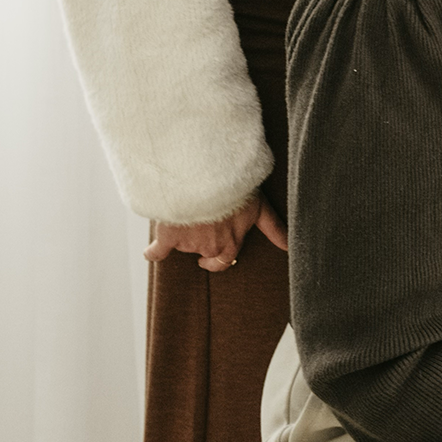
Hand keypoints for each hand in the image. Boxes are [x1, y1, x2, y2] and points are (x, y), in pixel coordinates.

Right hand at [145, 195, 287, 272]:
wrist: (206, 179)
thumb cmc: (236, 189)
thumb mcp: (260, 206)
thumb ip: (274, 227)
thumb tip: (290, 247)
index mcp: (234, 240)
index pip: (227, 259)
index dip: (220, 262)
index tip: (217, 263)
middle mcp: (213, 245)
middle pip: (206, 254)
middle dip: (204, 253)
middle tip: (200, 250)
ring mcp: (190, 242)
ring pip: (185, 245)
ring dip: (183, 235)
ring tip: (182, 216)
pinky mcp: (170, 237)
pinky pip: (158, 251)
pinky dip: (154, 253)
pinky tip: (151, 253)